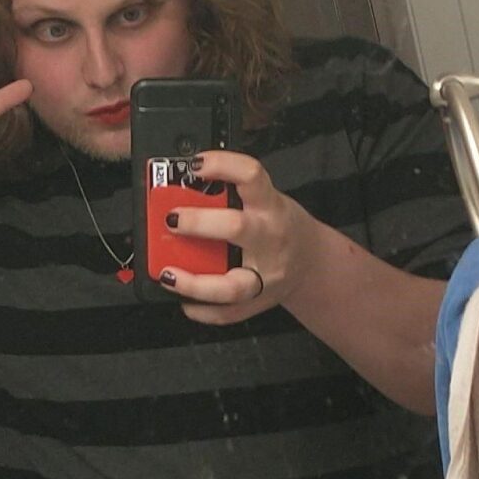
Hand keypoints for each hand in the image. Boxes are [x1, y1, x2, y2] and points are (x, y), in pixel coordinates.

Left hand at [159, 149, 317, 324]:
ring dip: (194, 283)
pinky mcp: (259, 301)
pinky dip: (202, 310)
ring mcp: (265, 275)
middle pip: (237, 228)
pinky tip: (185, 302)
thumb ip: (231, 194)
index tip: (195, 166)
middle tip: (172, 220)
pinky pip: (228, 313)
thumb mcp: (265, 200)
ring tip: (167, 274)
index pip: (251, 176)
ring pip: (231, 286)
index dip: (222, 165)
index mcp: (271, 206)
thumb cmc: (280, 225)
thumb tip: (181, 186)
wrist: (311, 261)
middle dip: (199, 222)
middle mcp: (270, 239)